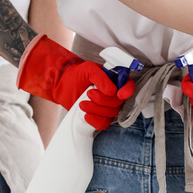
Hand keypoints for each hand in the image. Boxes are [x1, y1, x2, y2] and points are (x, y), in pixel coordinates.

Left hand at [17, 34, 134, 130]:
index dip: (127, 92)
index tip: (118, 94)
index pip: (129, 87)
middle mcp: (114, 95)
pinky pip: (104, 124)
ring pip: (111, 114)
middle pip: (118, 103)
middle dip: (102, 100)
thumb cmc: (77, 75)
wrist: (63, 86)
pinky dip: (95, 120)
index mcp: (115, 81)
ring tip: (82, 103)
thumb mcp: (89, 69)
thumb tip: (112, 91)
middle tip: (89, 93)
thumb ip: (101, 77)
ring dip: (95, 109)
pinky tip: (86, 115)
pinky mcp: (100, 117)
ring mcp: (107, 107)